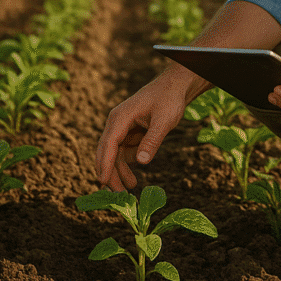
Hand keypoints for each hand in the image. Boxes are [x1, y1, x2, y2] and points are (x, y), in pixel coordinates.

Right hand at [95, 69, 204, 190]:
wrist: (177, 86)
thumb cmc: (169, 100)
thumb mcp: (164, 120)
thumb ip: (153, 140)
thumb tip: (142, 162)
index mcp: (120, 117)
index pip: (108, 145)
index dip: (105, 165)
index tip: (102, 183)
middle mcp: (117, 122)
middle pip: (107, 152)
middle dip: (111, 173)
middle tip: (118, 194)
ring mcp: (123, 126)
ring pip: (116, 153)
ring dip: (121, 170)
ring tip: (131, 187)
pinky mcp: (130, 130)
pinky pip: (125, 149)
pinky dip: (129, 160)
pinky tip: (137, 168)